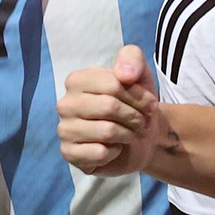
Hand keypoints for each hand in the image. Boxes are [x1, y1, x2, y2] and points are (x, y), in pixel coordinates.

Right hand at [57, 45, 167, 175]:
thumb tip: (123, 74)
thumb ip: (132, 60)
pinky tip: (113, 149)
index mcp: (76, 80)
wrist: (143, 138)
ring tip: (130, 134)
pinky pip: (100, 153)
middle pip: (109, 107)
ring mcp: (64, 129)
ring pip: (107, 131)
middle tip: (142, 122)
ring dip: (128, 135)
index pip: (113, 85)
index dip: (138, 97)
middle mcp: (65, 103)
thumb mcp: (140, 74)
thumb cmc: (136, 104)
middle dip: (135, 117)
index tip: (149, 104)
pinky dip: (115, 152)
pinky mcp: (70, 154)